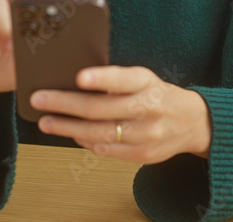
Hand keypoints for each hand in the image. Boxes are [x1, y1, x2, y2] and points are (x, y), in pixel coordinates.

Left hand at [30, 66, 211, 163]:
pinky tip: (72, 134)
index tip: (79, 76)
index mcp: (148, 83)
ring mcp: (146, 134)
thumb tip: (74, 83)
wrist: (192, 122)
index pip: (123, 79)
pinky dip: (86, 142)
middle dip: (65, 104)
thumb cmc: (159, 95)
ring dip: (68, 127)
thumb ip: (116, 81)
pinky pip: (107, 149)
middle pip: (101, 109)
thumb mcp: (144, 79)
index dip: (101, 78)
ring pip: (99, 133)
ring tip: (47, 121)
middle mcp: (149, 108)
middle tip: (40, 99)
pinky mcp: (143, 154)